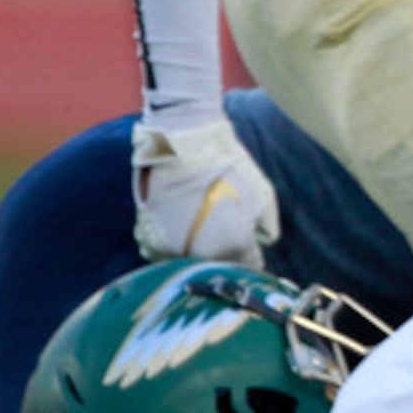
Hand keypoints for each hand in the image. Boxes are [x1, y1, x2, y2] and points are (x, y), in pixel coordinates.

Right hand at [131, 116, 280, 264]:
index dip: (251, 257)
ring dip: (196, 256)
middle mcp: (200, 253)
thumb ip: (265, 228)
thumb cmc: (229, 167)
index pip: (247, 266)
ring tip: (203, 235)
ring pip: (187, 264)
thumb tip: (259, 244)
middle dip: (225, 258)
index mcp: (233, 244)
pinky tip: (182, 229)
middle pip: (216, 268)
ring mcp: (170, 247)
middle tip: (227, 241)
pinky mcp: (147, 236)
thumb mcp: (263, 196)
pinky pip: (162, 253)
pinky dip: (173, 247)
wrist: (185, 143)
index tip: (250, 249)